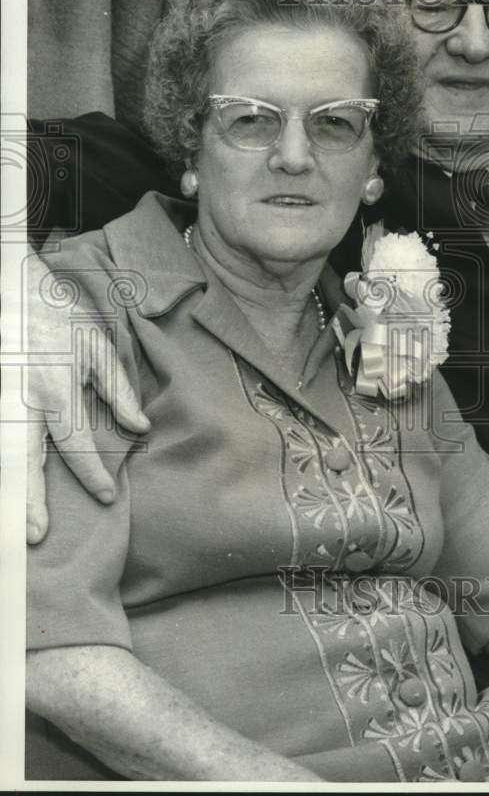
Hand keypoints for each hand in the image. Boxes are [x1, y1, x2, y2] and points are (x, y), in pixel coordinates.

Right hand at [25, 248, 149, 543]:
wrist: (10, 288)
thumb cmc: (58, 318)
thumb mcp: (97, 348)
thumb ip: (118, 391)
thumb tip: (140, 427)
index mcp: (55, 388)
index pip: (75, 442)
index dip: (92, 472)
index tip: (107, 495)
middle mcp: (20, 400)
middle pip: (23, 459)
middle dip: (30, 500)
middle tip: (37, 535)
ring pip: (2, 455)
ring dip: (8, 492)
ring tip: (14, 527)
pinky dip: (0, 470)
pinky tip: (5, 493)